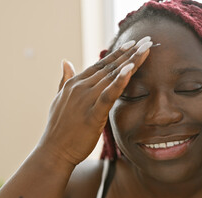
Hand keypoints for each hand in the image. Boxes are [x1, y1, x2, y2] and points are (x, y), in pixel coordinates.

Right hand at [37, 36, 152, 165]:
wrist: (53, 151)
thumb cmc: (58, 129)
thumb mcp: (59, 99)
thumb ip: (65, 80)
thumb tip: (66, 61)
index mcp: (75, 84)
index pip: (101, 64)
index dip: (119, 53)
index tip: (134, 43)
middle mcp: (81, 87)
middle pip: (111, 67)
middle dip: (131, 53)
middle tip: (147, 41)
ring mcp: (85, 99)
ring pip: (112, 76)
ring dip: (131, 62)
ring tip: (146, 50)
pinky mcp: (92, 114)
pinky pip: (108, 95)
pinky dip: (119, 82)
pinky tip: (130, 71)